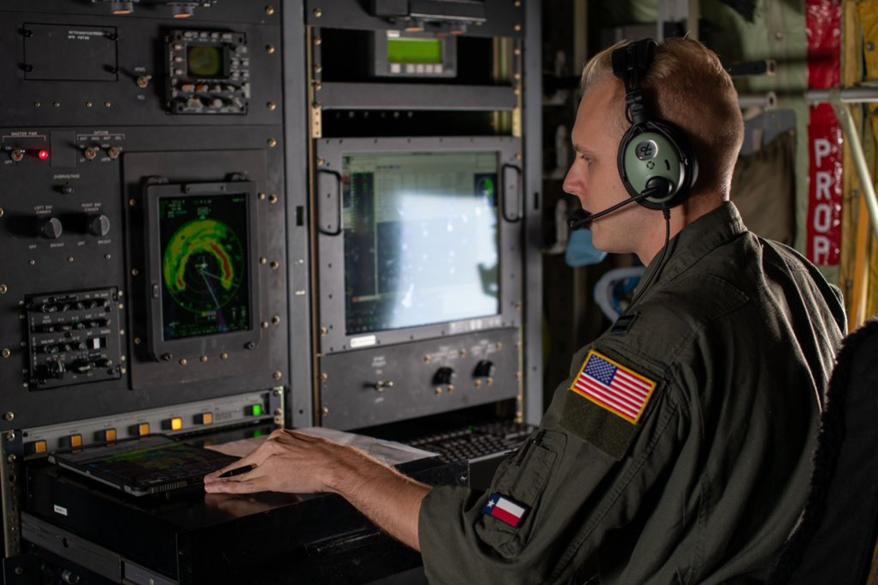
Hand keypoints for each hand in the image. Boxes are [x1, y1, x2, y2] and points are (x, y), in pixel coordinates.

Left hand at [204, 429, 346, 494]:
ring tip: (210, 484)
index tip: (233, 465)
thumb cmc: (327, 456)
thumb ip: (291, 450)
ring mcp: (269, 462)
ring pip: (242, 474)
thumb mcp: (305, 445)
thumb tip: (287, 459)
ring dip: (223, 480)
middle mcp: (271, 446)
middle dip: (227, 470)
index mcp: (279, 436)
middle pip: (245, 462)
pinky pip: (245, 484)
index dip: (243, 461)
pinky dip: (229, 486)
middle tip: (212, 476)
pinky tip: (218, 488)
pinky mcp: (270, 477)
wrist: (334, 464)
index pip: (256, 451)